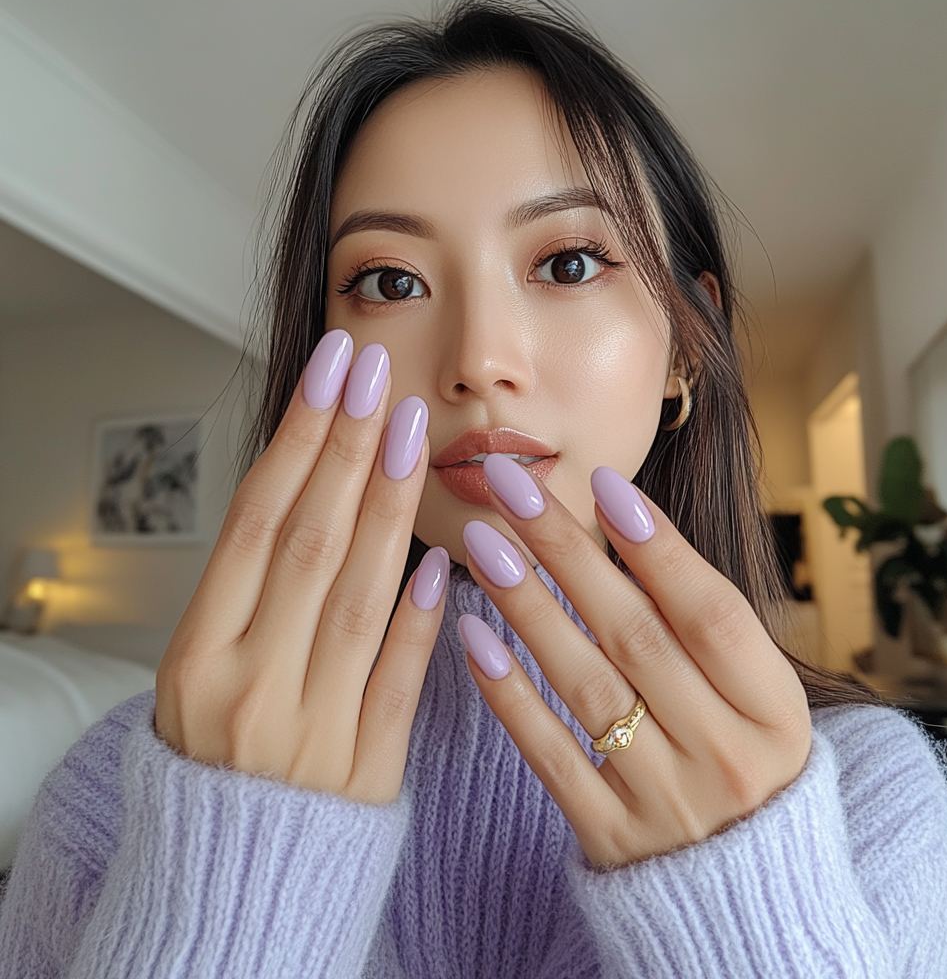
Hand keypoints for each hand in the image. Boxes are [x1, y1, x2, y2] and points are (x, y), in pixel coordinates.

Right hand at [155, 331, 448, 803]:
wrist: (231, 880)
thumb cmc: (217, 757)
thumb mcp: (197, 674)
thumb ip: (249, 594)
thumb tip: (309, 492)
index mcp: (196, 658)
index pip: (253, 522)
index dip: (296, 439)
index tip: (332, 372)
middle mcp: (248, 687)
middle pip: (307, 543)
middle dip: (347, 448)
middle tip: (379, 372)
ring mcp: (309, 731)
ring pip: (358, 597)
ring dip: (389, 507)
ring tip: (413, 431)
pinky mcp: (366, 770)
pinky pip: (398, 681)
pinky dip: (420, 619)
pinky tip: (444, 559)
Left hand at [458, 454, 811, 867]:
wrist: (748, 897)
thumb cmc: (744, 762)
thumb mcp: (760, 702)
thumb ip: (706, 630)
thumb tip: (627, 527)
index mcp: (776, 713)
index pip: (713, 612)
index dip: (659, 545)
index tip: (603, 483)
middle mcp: (726, 756)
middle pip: (636, 635)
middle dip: (568, 552)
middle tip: (513, 487)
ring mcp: (667, 803)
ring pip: (586, 686)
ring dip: (528, 607)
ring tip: (481, 545)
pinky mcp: (612, 839)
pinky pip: (551, 758)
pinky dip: (510, 695)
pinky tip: (473, 636)